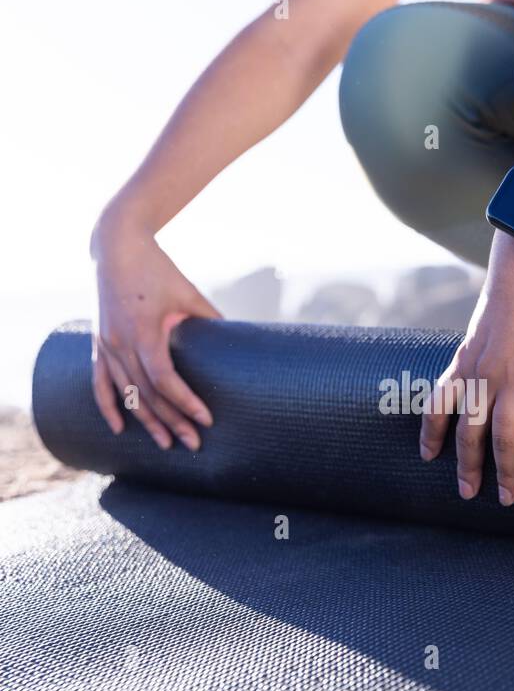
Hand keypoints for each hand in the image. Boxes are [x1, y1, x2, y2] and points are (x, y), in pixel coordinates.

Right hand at [90, 212, 220, 449]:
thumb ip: (210, 320)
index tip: (205, 418)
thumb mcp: (189, 293)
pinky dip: (108, 406)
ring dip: (146, 421)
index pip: (164, 380)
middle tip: (193, 443)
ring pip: (125, 393)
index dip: (185, 402)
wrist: (116, 246)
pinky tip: (119, 428)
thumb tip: (238, 347)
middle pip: (147, 394)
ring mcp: (106, 344)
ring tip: (166, 444)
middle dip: (171, 421)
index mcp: (143, 331)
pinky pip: (100, 382)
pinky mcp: (98, 342)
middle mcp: (120, 342)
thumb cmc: (157, 268)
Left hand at [419, 231, 513, 503]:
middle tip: (469, 494)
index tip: (428, 456)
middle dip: (468, 466)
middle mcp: (483, 372)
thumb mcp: (495, 312)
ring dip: (506, 474)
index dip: (431, 433)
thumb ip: (496, 338)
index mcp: (467, 355)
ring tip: (507, 500)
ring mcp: (513, 377)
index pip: (438, 402)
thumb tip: (508, 344)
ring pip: (504, 440)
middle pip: (469, 431)